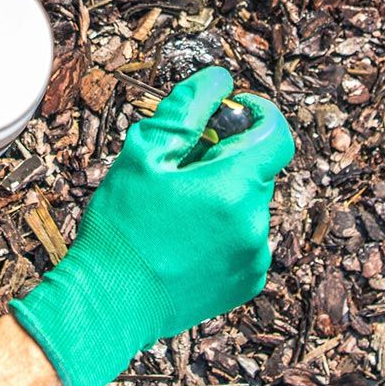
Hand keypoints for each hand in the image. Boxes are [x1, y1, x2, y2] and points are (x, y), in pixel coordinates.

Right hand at [9, 66, 293, 385]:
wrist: (108, 305)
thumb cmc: (121, 228)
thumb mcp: (143, 154)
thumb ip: (188, 108)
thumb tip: (220, 80)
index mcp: (233, 187)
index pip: (276, 133)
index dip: (257, 113)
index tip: (228, 111)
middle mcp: (254, 224)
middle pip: (257, 168)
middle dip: (226, 156)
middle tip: (178, 167)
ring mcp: (254, 257)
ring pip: (248, 203)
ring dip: (222, 193)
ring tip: (175, 209)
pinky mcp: (246, 282)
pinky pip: (245, 238)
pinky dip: (223, 228)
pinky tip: (183, 238)